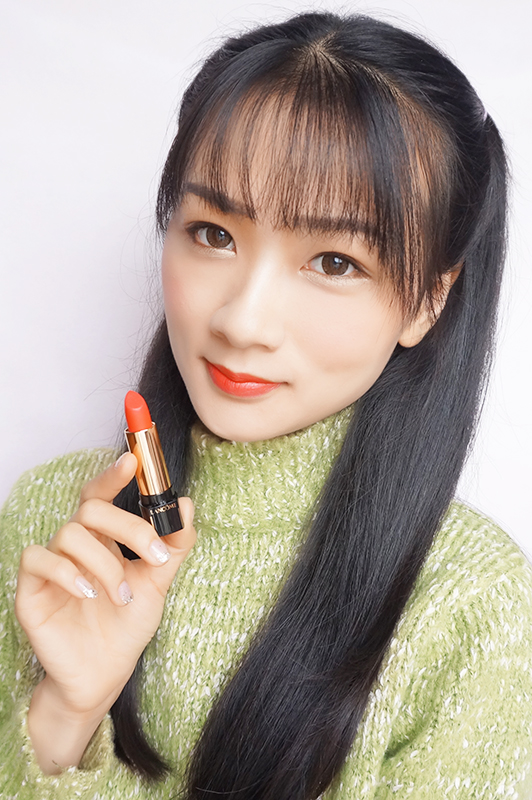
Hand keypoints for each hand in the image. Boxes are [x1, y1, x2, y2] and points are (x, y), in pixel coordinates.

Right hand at [15, 453, 194, 723]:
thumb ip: (172, 546)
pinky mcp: (30, 589)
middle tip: (154, 555)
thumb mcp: (158, 583)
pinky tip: (88, 593)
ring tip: (123, 594)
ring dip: (105, 561)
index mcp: (102, 538)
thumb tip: (186, 505)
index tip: (134, 460)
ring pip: (70, 533)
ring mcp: (51, 565)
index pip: (101, 494)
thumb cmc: (127, 625)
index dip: (113, 474)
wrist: (105, 674)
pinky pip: (37, 558)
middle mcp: (75, 545)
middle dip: (127, 526)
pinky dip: (67, 571)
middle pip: (91, 508)